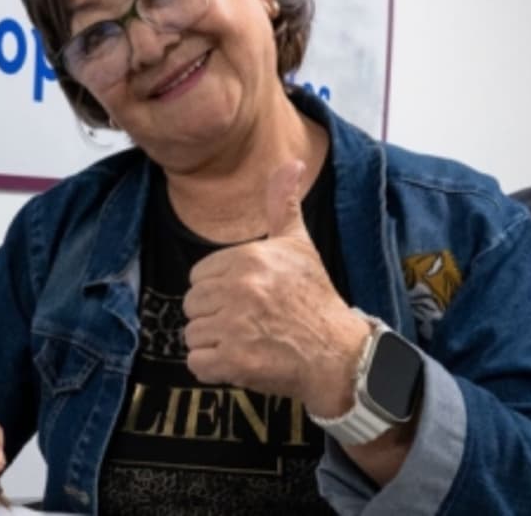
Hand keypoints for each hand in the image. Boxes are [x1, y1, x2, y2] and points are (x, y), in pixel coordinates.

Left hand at [182, 160, 370, 416]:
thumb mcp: (299, 245)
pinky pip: (197, 363)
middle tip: (248, 322)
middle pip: (192, 304)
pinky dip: (213, 369)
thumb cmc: (315, 298)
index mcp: (248, 258)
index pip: (199, 276)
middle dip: (214, 316)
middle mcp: (239, 289)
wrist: (337, 353)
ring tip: (247, 340)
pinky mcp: (234, 362)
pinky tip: (240, 361)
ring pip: (192, 334)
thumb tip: (289, 162)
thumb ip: (283, 203)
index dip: (220, 290)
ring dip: (213, 344)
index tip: (248, 298)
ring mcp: (235, 327)